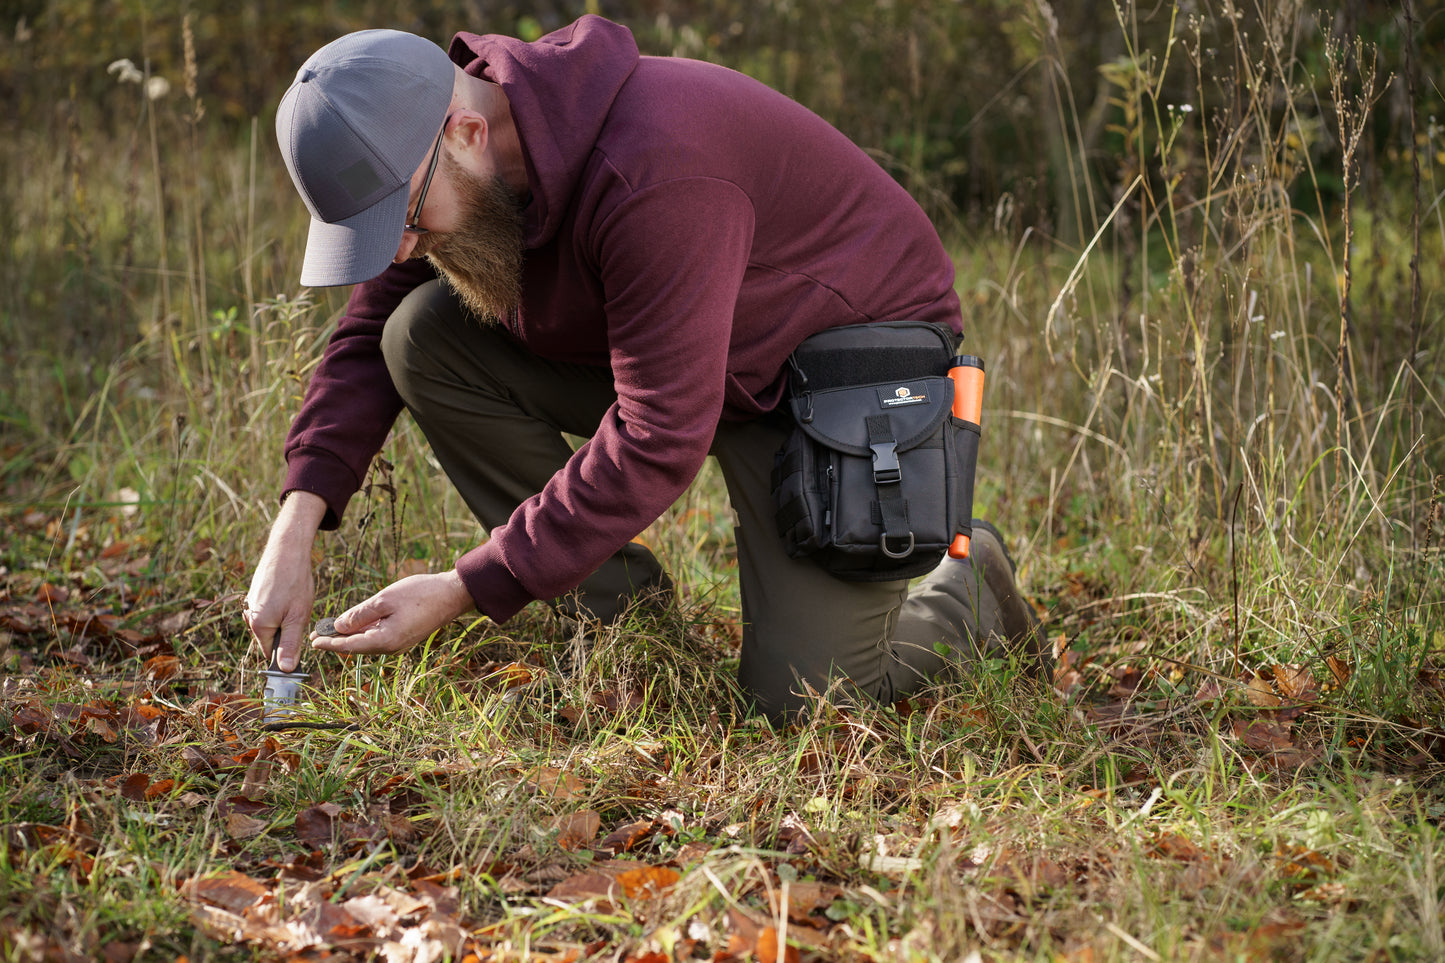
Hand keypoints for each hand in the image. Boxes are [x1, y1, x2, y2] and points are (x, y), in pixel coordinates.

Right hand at [243, 491, 326, 671]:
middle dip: (288, 631)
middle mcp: (250, 616)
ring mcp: (252, 604)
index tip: (301, 643)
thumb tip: (284, 669)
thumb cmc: (294, 583)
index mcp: (258, 626)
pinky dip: (282, 605)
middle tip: (301, 613)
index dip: (287, 653)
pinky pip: (270, 608)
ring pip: (272, 622)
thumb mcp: (297, 617)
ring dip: (286, 617)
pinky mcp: (256, 594)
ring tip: (296, 600)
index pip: (271, 653)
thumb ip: (290, 644)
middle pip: (271, 637)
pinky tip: (290, 592)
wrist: (287, 549)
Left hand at [310, 571, 474, 656]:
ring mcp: (400, 645)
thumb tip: (339, 626)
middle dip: (337, 641)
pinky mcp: (405, 638)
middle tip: (317, 635)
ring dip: (350, 638)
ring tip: (332, 631)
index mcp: (385, 640)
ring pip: (368, 644)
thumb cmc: (420, 593)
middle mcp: (392, 648)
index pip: (349, 645)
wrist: (452, 595)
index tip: (313, 641)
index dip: (329, 643)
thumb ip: (360, 615)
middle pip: (357, 647)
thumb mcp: (384, 600)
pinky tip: (357, 627)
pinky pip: (378, 639)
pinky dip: (364, 634)